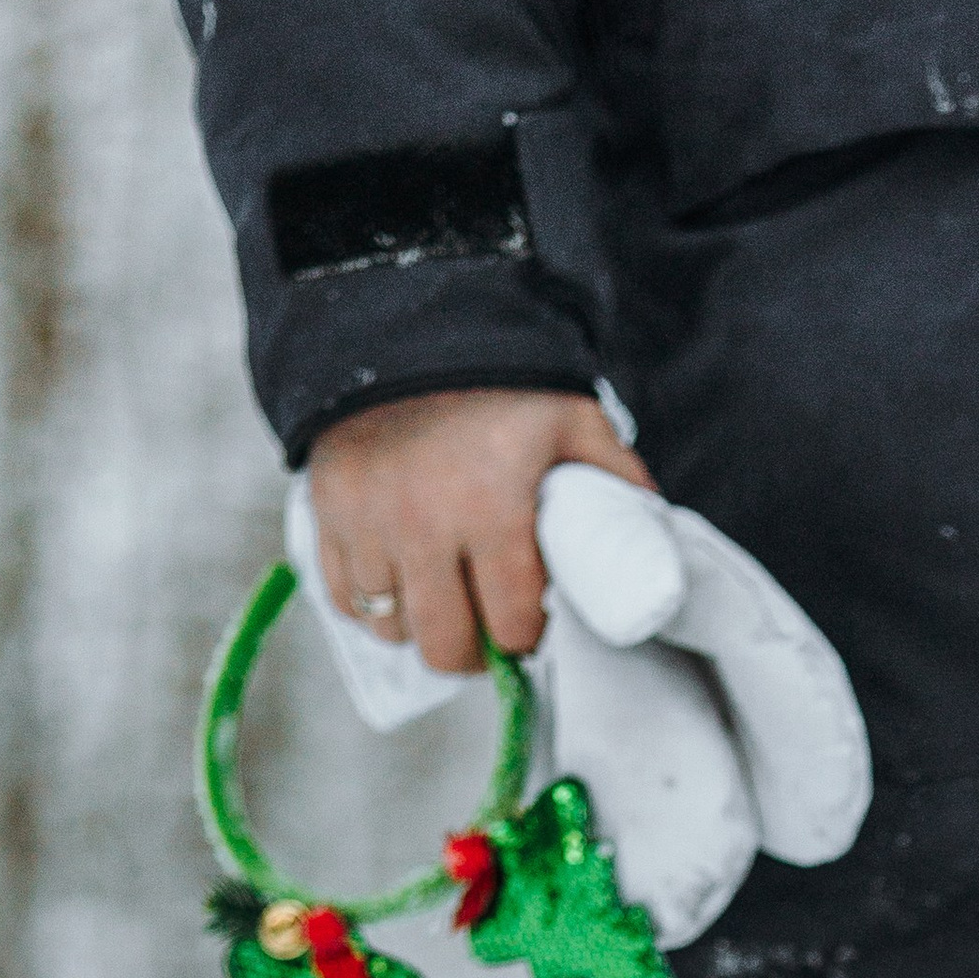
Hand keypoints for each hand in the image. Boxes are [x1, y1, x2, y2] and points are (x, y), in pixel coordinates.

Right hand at [307, 388, 655, 673]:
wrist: (411, 328)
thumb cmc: (505, 387)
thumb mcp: (573, 423)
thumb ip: (614, 482)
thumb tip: (653, 541)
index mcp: (491, 508)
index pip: (509, 624)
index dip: (527, 636)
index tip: (533, 623)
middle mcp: (421, 523)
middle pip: (445, 646)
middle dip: (476, 650)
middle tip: (490, 629)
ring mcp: (365, 520)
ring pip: (392, 628)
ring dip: (423, 626)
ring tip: (448, 600)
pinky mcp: (325, 512)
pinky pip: (343, 598)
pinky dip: (373, 605)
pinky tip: (404, 584)